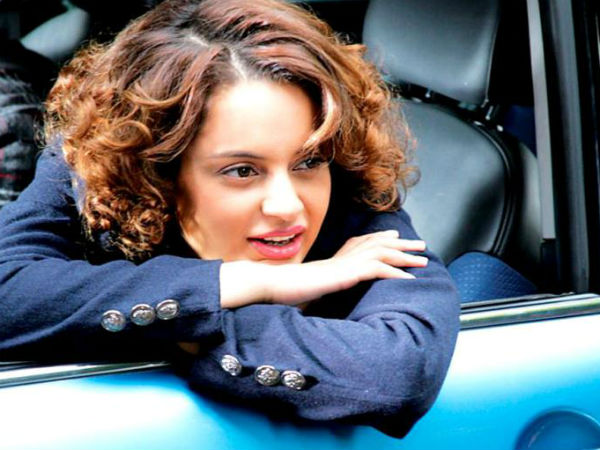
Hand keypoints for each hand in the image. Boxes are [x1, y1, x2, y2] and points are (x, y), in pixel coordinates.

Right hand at [218, 230, 426, 308]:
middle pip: (376, 244)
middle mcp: (340, 258)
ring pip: (381, 253)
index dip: (380, 238)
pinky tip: (408, 279)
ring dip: (404, 257)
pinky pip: (375, 270)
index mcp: (333, 260)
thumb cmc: (284, 291)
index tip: (395, 237)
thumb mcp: (307, 288)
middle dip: (401, 244)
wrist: (270, 286)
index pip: (361, 243)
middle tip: (420, 245)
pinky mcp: (343, 274)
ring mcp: (342, 265)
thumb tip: (321, 294)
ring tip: (422, 260)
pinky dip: (394, 273)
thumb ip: (320, 288)